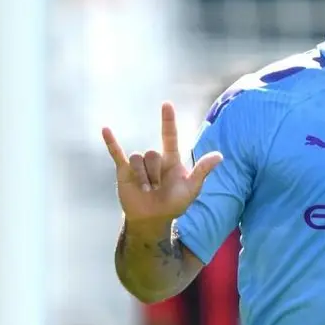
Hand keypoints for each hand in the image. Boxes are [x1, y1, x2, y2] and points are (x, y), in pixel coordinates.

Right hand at [102, 102, 222, 222]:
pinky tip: (105, 129)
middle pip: (152, 153)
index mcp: (171, 159)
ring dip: (143, 177)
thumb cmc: (174, 204)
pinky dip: (111, 142)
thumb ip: (202, 171)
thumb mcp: (191, 188)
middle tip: (159, 189)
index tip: (166, 104)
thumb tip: (219, 155)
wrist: (153, 219)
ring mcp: (139, 164)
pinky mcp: (124, 171)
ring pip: (138, 158)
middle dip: (155, 173)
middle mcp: (155, 158)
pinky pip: (117, 153)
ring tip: (147, 191)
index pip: (169, 135)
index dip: (168, 120)